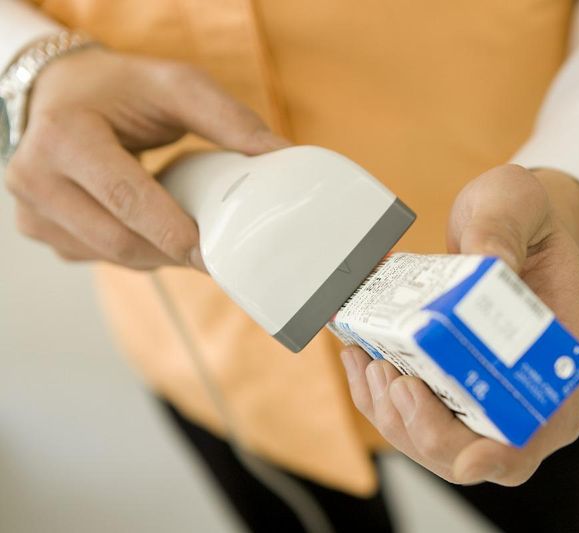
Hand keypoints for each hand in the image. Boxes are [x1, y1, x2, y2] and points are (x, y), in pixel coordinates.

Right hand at [4, 47, 287, 269]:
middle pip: (119, 240)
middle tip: (221, 255)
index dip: (175, 232)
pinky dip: (138, 252)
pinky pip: (101, 258)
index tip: (218, 255)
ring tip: (194, 236)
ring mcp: (32, 209)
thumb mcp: (176, 86)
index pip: (126, 198)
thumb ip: (229, 119)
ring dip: (160, 255)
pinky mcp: (39, 230)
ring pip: (112, 257)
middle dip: (176, 253)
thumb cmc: (122, 89)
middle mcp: (36, 176)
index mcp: (65, 135)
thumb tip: (282, 157)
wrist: (61, 92)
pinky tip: (157, 231)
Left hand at [340, 164, 578, 484]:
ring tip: (367, 362)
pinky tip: (359, 358)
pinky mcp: (448, 384)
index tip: (469, 459)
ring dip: (393, 416)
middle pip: (478, 449)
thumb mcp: (516, 205)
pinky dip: (379, 398)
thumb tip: (486, 265)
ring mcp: (483, 391)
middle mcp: (523, 386)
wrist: (504, 224)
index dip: (506, 454)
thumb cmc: (522, 218)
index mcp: (558, 355)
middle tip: (393, 380)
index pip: (542, 427)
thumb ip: (503, 228)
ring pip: (435, 441)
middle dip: (427, 430)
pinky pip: (411, 414)